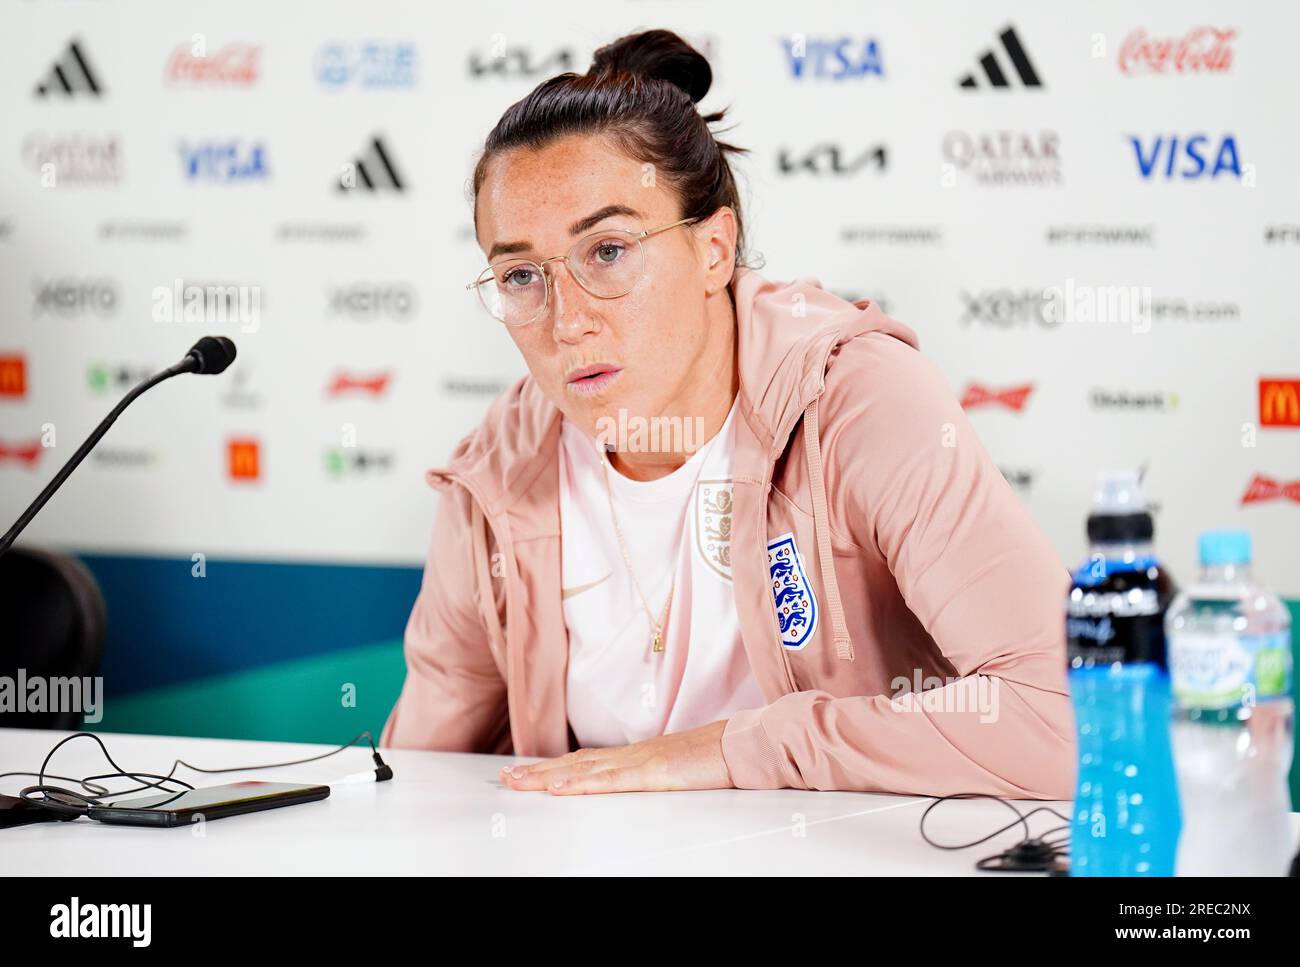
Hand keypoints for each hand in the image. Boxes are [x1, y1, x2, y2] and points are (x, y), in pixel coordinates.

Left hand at [499, 719, 732, 794]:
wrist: (745, 744)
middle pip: (576, 764)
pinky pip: (611, 781)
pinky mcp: (654, 773)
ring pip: (584, 770)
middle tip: (506, 778)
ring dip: (548, 777)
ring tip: (518, 783)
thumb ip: (658, 777)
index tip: (526, 772)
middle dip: (539, 772)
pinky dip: (582, 784)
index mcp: (639, 756)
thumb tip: (642, 786)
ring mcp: (641, 762)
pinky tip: (561, 788)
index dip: (555, 767)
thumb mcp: (681, 771)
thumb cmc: (720, 758)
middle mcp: (633, 755)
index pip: (587, 762)